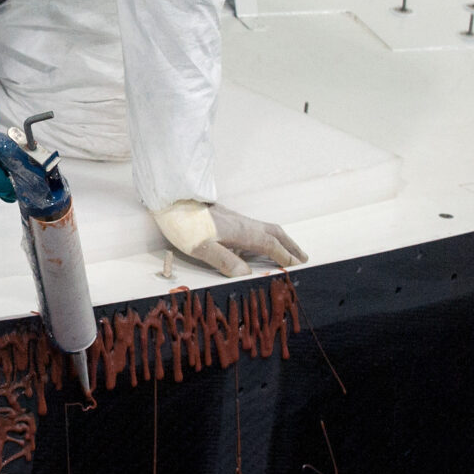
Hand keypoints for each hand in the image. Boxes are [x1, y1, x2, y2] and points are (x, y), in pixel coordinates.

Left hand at [153, 200, 307, 277]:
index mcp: (242, 231)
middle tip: (303, 258)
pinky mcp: (227, 218)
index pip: (271, 245)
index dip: (285, 257)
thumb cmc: (184, 224)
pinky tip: (256, 245)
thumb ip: (224, 261)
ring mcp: (235, 219)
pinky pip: (255, 228)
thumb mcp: (202, 247)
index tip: (298, 268)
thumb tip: (247, 275)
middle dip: (290, 246)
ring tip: (287, 252)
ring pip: (265, 228)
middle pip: (274, 233)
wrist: (170, 198)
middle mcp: (243, 223)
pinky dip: (266, 237)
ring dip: (280, 240)